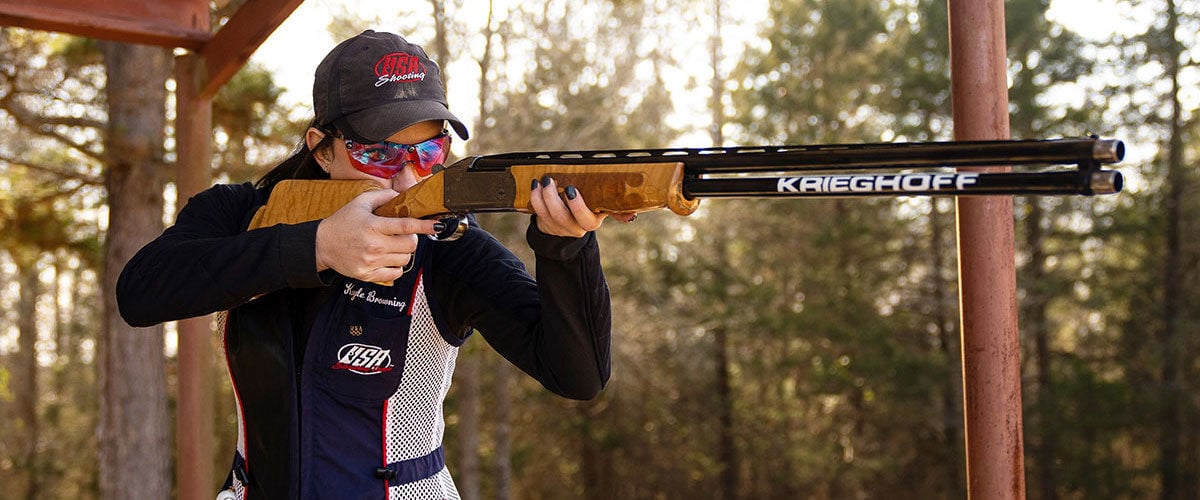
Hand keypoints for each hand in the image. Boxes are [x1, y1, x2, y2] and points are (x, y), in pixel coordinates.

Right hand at [315, 189, 439, 281]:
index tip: (437, 225)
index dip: (425, 226)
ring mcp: (371, 262)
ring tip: (392, 246)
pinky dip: (396, 266)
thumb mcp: (360, 203)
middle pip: (410, 245)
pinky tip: (387, 258)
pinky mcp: (368, 275)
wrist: (322, 244)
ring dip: (404, 252)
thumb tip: (403, 195)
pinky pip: (395, 274)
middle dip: (411, 238)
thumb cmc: (343, 222)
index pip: (406, 226)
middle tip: (402, 235)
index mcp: (373, 225)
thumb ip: (383, 196)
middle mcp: (374, 245)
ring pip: (405, 260)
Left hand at [529, 176, 628, 237]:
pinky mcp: (546, 225)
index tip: (570, 189)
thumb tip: (633, 215)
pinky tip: (535, 186)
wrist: (568, 224)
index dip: (577, 206)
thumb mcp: (603, 208)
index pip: (586, 219)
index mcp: (592, 222)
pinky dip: (535, 199)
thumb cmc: (589, 208)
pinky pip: (538, 214)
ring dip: (542, 197)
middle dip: (554, 198)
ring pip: (548, 216)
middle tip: (550, 181)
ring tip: (542, 180)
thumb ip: (617, 209)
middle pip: (563, 218)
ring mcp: (560, 228)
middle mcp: (575, 228)